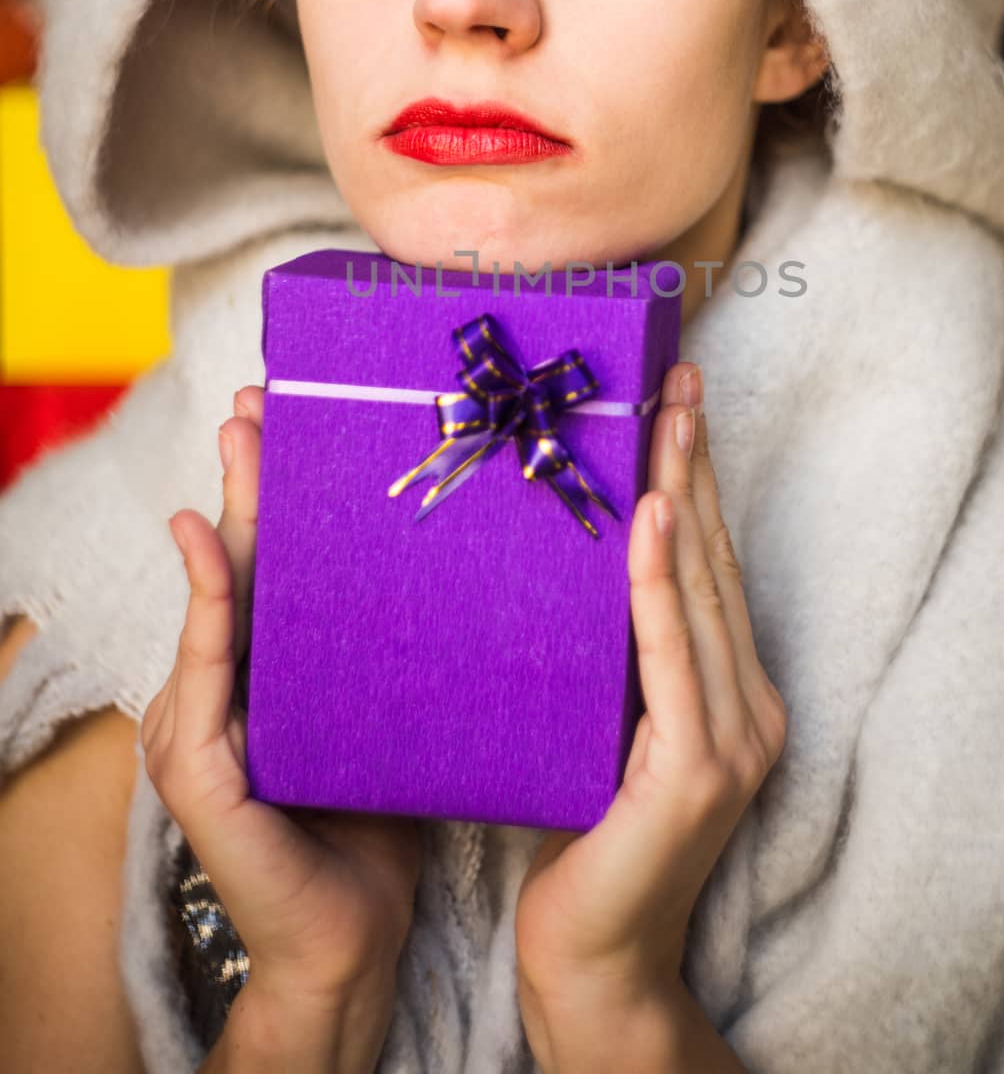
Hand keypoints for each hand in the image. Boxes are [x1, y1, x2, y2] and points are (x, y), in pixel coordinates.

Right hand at [141, 385, 423, 1028]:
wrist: (356, 936)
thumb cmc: (386, 817)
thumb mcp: (397, 709)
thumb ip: (403, 642)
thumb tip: (474, 556)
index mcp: (279, 669)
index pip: (283, 564)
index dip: (287, 490)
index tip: (302, 412)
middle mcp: (231, 684)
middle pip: (245, 562)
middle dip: (249, 478)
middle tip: (258, 398)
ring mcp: (202, 721)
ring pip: (219, 598)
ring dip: (225, 513)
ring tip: (237, 439)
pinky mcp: (199, 765)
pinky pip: (205, 668)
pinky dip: (208, 600)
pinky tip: (210, 542)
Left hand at [514, 361, 786, 1022]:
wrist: (591, 954)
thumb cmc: (579, 831)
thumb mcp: (601, 719)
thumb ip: (613, 650)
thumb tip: (569, 551)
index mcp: (731, 694)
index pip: (709, 567)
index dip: (697, 480)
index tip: (676, 403)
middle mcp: (749, 708)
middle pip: (714, 562)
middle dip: (695, 463)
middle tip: (677, 378)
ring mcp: (733, 740)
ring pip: (701, 592)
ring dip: (683, 495)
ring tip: (666, 417)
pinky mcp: (696, 771)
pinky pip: (672, 653)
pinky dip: (661, 581)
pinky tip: (653, 517)